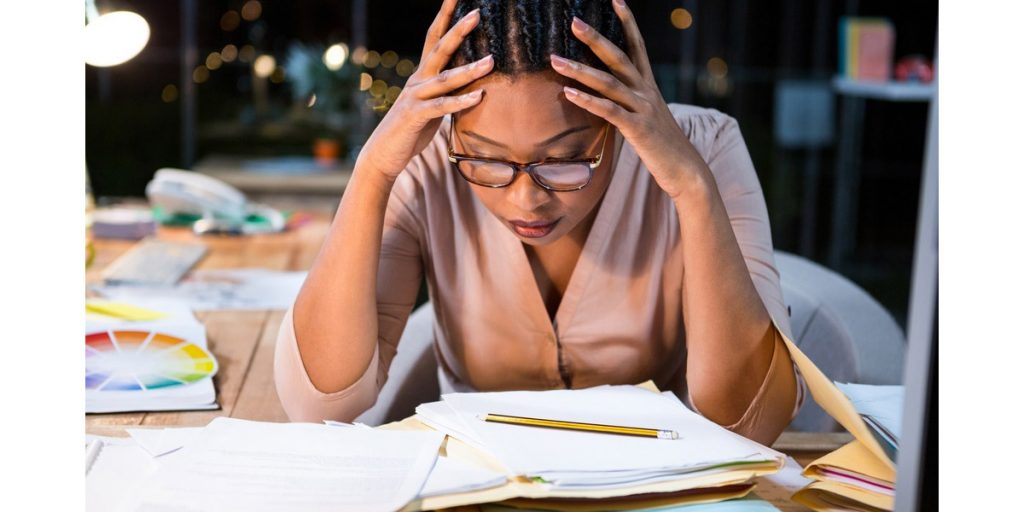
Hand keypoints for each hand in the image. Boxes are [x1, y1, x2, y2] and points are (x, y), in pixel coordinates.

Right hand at [355, 0, 493, 181]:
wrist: (383, 153)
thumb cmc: (411, 130)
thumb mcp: (432, 107)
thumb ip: (448, 93)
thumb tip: (475, 86)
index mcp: (422, 75)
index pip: (435, 39)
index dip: (445, 17)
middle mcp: (418, 80)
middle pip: (439, 49)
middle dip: (458, 30)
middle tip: (476, 13)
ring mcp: (415, 97)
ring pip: (444, 79)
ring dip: (469, 70)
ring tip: (491, 61)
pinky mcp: (415, 116)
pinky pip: (441, 107)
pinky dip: (460, 101)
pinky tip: (478, 96)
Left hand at [550, 0, 708, 199]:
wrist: (686, 170)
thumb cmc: (662, 145)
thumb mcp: (646, 118)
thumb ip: (629, 103)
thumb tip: (607, 97)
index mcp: (649, 86)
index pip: (637, 46)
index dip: (628, 22)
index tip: (616, 0)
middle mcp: (646, 92)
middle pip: (618, 58)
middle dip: (596, 38)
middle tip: (573, 21)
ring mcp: (643, 109)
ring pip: (608, 82)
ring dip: (579, 70)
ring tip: (555, 60)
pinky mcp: (638, 129)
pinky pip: (609, 111)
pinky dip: (587, 100)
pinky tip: (568, 93)